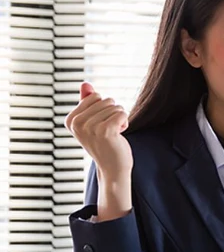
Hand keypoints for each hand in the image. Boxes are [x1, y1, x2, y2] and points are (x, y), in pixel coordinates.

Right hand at [65, 82, 132, 219]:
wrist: (112, 167)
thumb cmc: (104, 142)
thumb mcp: (93, 121)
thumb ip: (87, 102)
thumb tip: (85, 84)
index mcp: (70, 120)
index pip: (94, 96)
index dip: (103, 108)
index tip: (100, 124)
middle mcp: (77, 123)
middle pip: (106, 100)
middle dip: (113, 113)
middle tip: (108, 130)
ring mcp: (90, 127)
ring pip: (115, 106)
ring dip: (119, 119)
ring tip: (113, 134)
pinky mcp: (105, 131)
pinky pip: (122, 113)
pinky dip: (124, 122)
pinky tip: (118, 134)